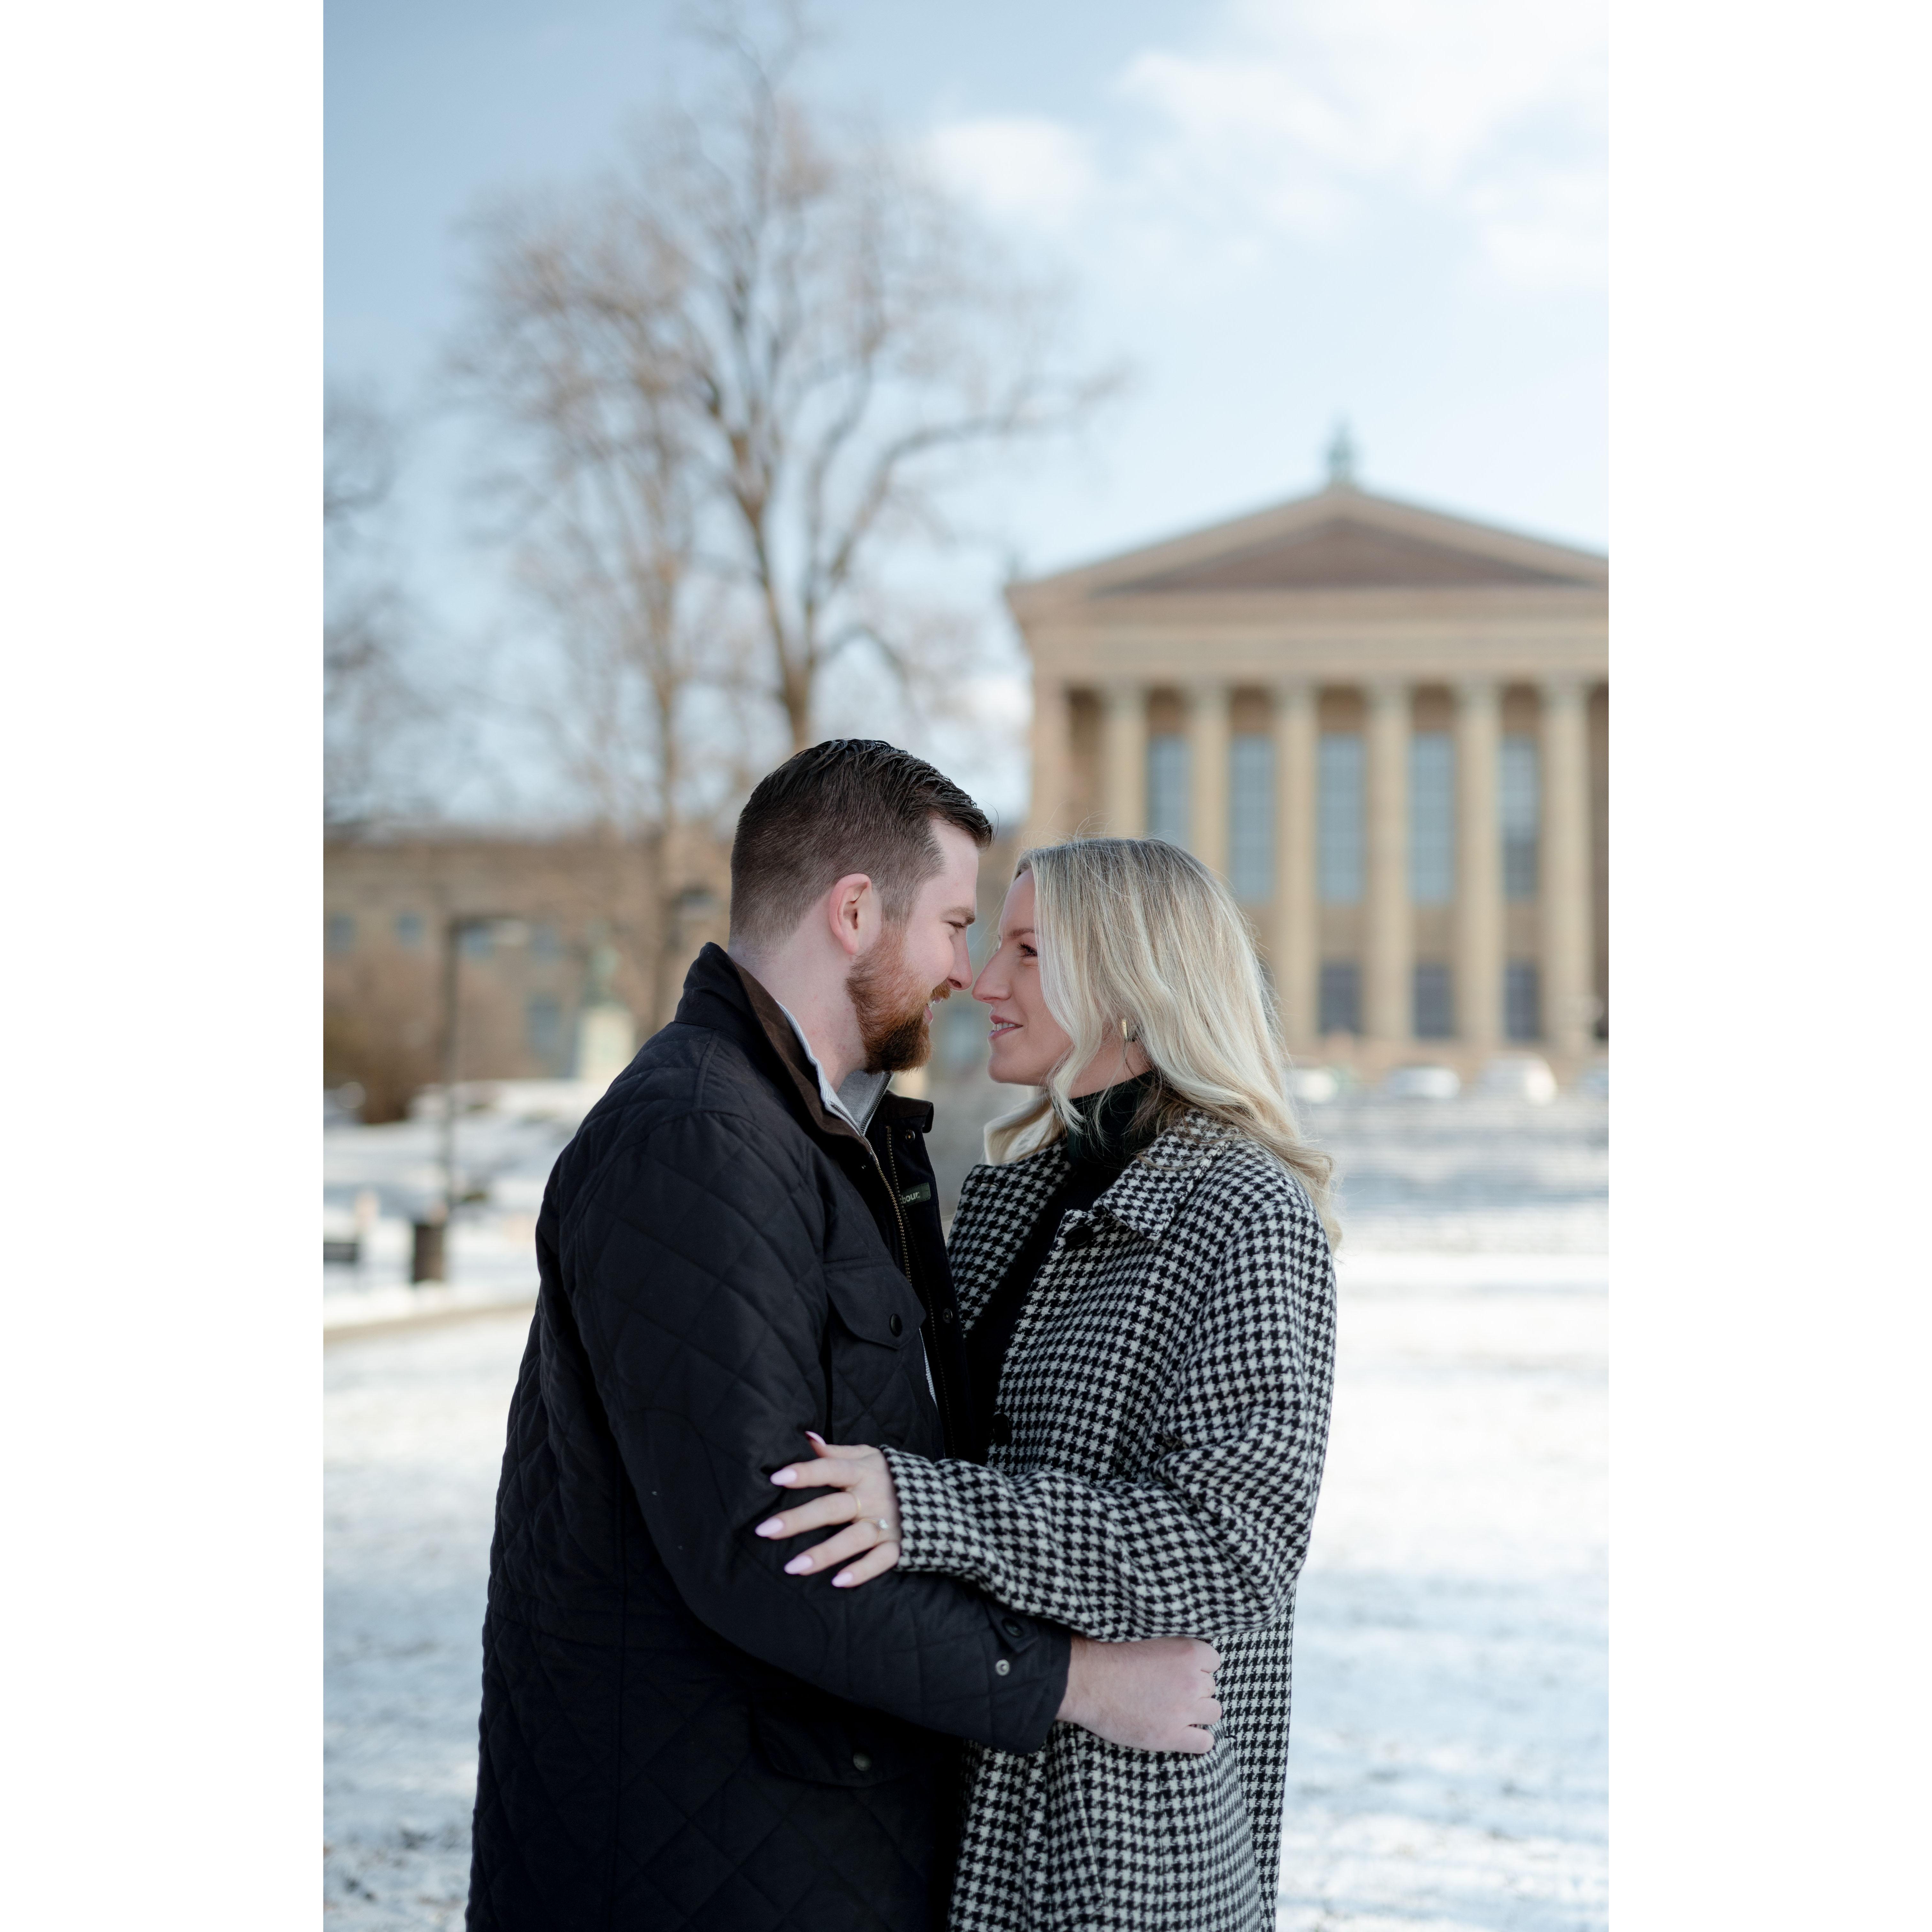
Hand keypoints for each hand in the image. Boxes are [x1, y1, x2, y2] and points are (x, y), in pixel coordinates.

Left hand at [755, 1432, 903, 1587]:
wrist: (943, 1500)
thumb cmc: (892, 1477)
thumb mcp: (869, 1457)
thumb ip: (836, 1453)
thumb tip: (805, 1438)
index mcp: (863, 1472)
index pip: (830, 1469)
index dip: (805, 1472)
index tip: (777, 1477)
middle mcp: (872, 1498)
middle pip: (833, 1507)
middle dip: (799, 1519)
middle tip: (765, 1530)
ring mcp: (886, 1524)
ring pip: (853, 1538)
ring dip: (824, 1553)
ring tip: (792, 1567)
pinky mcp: (899, 1547)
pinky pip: (880, 1561)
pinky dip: (862, 1571)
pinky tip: (838, 1581)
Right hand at [1057, 1635, 1221, 1754]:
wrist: (1087, 1679)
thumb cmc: (1110, 1653)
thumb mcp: (1149, 1635)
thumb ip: (1172, 1645)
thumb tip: (1185, 1653)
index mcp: (1187, 1652)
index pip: (1213, 1660)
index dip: (1197, 1667)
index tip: (1182, 1670)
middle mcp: (1191, 1681)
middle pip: (1210, 1687)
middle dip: (1194, 1689)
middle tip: (1170, 1690)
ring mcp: (1183, 1710)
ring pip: (1213, 1712)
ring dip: (1198, 1712)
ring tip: (1176, 1711)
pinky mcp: (1171, 1736)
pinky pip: (1205, 1742)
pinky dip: (1198, 1739)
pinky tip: (1183, 1733)